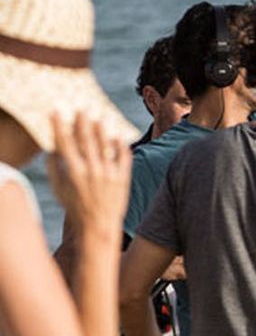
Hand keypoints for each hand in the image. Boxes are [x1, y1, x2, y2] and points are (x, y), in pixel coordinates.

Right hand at [45, 112, 129, 243]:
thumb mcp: (59, 190)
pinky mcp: (123, 178)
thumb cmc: (75, 207)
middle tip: (80, 110)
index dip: (59, 126)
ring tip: (99, 118)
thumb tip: (52, 149)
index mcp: (74, 172)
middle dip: (82, 123)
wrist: (98, 226)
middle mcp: (92, 170)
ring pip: (106, 145)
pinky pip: (124, 157)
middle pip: (86, 140)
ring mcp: (109, 174)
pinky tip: (118, 137)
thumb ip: (54, 169)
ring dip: (101, 130)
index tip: (55, 112)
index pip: (65, 143)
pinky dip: (121, 146)